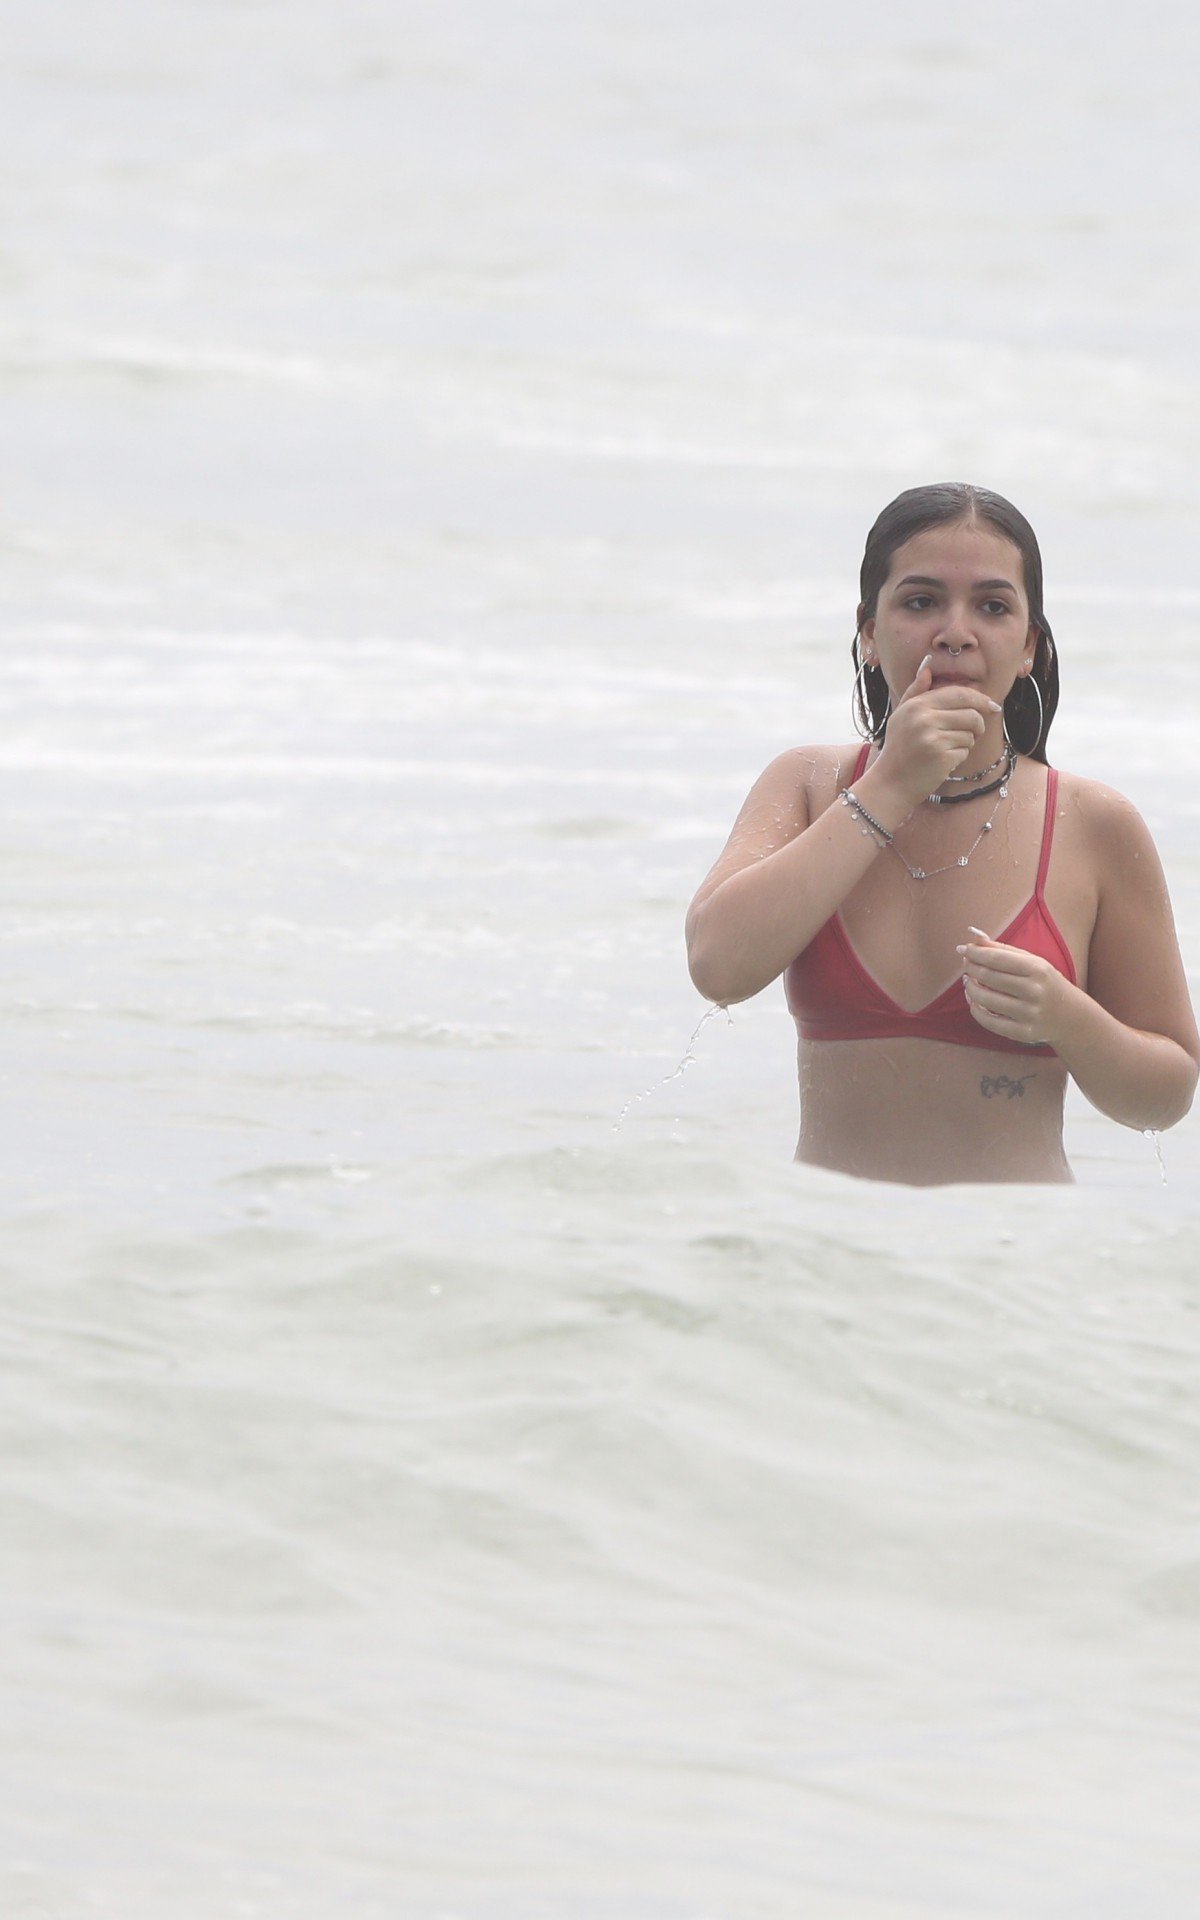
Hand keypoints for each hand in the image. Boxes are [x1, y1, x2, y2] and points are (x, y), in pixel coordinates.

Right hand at [877, 656, 1002, 804]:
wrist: (890, 783)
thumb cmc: (898, 748)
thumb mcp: (901, 715)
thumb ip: (915, 691)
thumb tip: (927, 667)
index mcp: (917, 705)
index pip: (959, 694)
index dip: (980, 699)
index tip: (992, 706)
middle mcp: (924, 718)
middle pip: (971, 713)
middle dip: (979, 722)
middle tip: (975, 731)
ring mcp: (933, 738)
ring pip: (970, 734)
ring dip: (966, 742)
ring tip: (949, 748)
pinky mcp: (941, 757)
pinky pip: (965, 751)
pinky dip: (959, 757)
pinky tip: (944, 762)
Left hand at [957, 926, 1066, 1048]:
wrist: (1070, 1016)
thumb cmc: (1045, 983)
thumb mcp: (1032, 962)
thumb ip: (1003, 950)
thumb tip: (973, 937)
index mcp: (1038, 970)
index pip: (997, 959)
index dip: (975, 953)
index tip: (962, 949)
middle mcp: (1034, 991)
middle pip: (989, 977)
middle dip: (971, 968)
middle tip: (966, 964)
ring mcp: (1029, 1014)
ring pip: (985, 999)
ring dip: (970, 988)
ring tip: (967, 980)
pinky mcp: (1023, 1033)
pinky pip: (989, 1022)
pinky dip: (975, 1010)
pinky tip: (974, 1001)